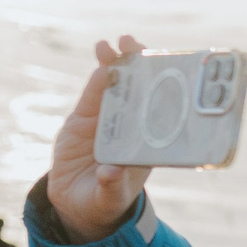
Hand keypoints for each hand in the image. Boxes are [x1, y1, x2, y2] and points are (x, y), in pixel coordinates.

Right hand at [50, 35, 150, 241]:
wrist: (76, 203)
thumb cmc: (104, 201)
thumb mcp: (109, 197)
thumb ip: (111, 186)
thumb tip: (111, 173)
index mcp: (148, 143)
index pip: (163, 111)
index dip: (167, 88)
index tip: (170, 68)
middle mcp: (133, 126)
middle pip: (143, 89)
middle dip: (142, 64)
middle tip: (137, 45)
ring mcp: (111, 118)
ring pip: (119, 84)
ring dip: (118, 62)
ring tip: (116, 44)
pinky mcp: (86, 117)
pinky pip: (95, 90)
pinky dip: (99, 73)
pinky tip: (102, 54)